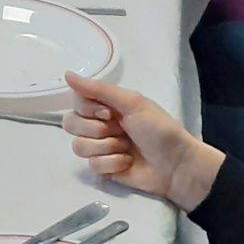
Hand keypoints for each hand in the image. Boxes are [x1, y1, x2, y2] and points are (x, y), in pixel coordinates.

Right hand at [63, 73, 222, 211]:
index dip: (88, 109)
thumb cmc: (159, 129)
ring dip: (106, 147)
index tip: (109, 112)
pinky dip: (112, 163)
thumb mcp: (133, 102)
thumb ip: (99, 89)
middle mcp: (99, 125)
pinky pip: (92, 165)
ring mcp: (100, 148)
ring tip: (126, 148)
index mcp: (106, 106)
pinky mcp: (104, 169)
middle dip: (97, 129)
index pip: (76, 102)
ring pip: (78, 146)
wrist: (176, 165)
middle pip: (71, 124)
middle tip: (120, 130)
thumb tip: (67, 73)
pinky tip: (127, 162)